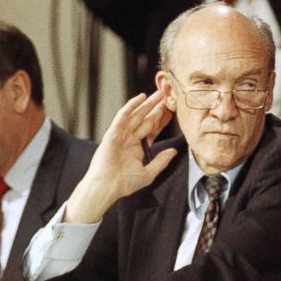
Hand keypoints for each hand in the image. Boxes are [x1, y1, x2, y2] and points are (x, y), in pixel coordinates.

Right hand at [64, 91, 177, 222]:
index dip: (161, 120)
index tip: (172, 111)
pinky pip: (123, 116)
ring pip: (137, 115)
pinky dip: (131, 106)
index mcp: (137, 148)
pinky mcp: (113, 132)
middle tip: (168, 95)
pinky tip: (141, 97)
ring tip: (161, 93)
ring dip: (148, 103)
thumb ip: (161, 161)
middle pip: (146, 119)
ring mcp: (121, 134)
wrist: (107, 187)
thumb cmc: (124, 183)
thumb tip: (174, 152)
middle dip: (157, 107)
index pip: (152, 129)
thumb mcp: (148, 173)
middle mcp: (129, 139)